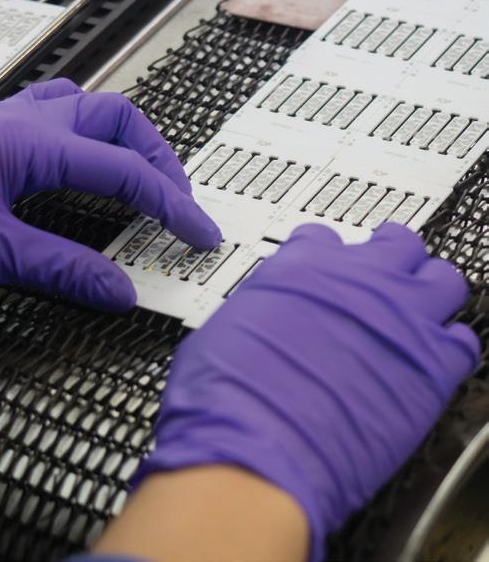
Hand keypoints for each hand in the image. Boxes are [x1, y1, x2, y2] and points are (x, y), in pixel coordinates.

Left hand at [0, 78, 220, 309]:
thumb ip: (59, 268)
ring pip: (91, 107)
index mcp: (32, 142)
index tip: (198, 231)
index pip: (123, 170)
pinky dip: (89, 135)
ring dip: (128, 139)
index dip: (170, 203)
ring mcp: (9, 120)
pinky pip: (59, 114)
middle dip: (159, 158)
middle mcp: (26, 120)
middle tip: (178, 200)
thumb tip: (117, 289)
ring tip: (146, 176)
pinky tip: (87, 161)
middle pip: (119, 118)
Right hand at [133, 223, 479, 559]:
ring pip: (443, 279)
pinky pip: (462, 342)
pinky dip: (450, 348)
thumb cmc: (227, 397)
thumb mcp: (228, 327)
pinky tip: (431, 363)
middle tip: (383, 282)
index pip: (326, 237)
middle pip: (398, 243)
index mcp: (303, 265)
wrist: (253, 451)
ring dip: (430, 294)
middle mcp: (356, 281)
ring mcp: (399, 320)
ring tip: (414, 317)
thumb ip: (265, 308)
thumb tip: (269, 318)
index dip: (327, 255)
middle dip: (392, 258)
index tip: (329, 270)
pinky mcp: (430, 369)